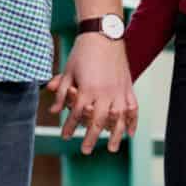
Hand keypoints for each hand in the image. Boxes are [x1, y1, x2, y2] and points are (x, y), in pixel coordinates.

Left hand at [45, 36, 137, 154]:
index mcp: (87, 89)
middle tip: (85, 151)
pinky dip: (132, 121)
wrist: (103, 34)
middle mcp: (104, 92)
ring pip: (118, 119)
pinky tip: (130, 133)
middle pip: (97, 121)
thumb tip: (53, 111)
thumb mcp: (68, 71)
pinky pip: (133, 108)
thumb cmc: (82, 52)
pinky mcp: (128, 86)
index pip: (76, 114)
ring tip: (111, 148)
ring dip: (115, 135)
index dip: (69, 127)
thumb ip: (61, 92)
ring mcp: (119, 90)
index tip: (64, 137)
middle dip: (90, 138)